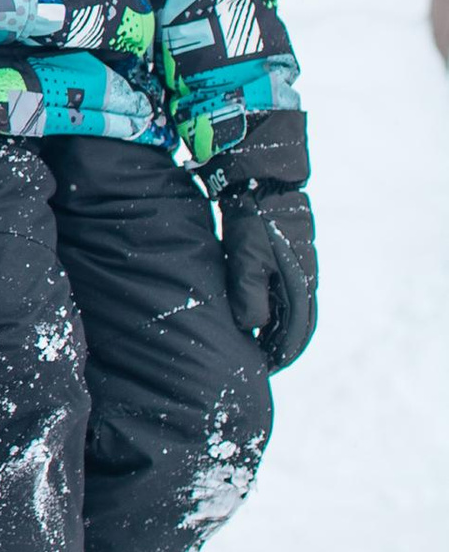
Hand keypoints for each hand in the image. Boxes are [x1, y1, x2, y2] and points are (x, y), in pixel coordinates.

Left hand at [218, 177, 316, 370]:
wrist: (261, 181)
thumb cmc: (252, 221)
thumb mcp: (246, 257)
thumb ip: (250, 293)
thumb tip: (254, 327)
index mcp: (299, 285)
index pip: (295, 333)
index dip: (281, 354)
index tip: (266, 370)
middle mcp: (305, 280)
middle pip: (299, 326)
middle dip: (283, 348)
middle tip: (264, 366)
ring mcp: (300, 269)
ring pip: (295, 311)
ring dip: (281, 332)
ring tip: (261, 347)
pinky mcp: (290, 259)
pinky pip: (289, 296)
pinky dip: (280, 313)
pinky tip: (261, 316)